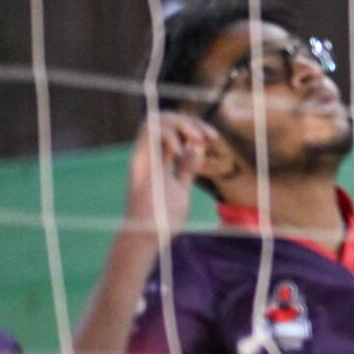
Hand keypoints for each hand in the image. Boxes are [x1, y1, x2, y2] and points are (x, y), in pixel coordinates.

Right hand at [128, 111, 216, 239]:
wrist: (148, 236)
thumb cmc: (161, 218)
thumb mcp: (180, 189)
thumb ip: (186, 170)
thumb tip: (196, 151)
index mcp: (158, 158)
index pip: (172, 128)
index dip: (193, 126)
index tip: (213, 138)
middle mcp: (148, 153)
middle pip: (163, 118)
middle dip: (189, 120)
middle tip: (209, 136)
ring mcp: (143, 156)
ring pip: (155, 118)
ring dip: (180, 123)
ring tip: (197, 138)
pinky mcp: (141, 161)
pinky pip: (150, 132)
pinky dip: (169, 134)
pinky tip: (182, 151)